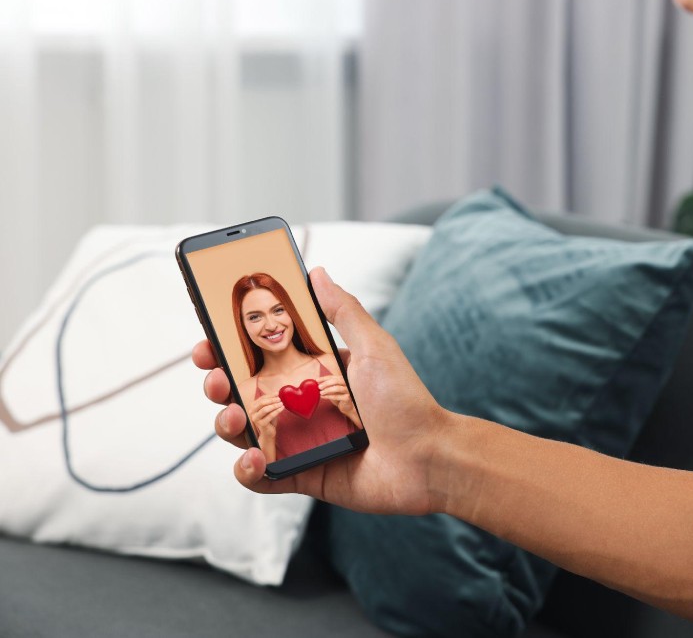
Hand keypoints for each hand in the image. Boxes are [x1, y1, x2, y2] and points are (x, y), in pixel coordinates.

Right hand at [194, 267, 453, 515]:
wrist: (429, 458)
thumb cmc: (405, 401)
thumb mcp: (374, 347)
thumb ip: (343, 311)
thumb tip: (316, 271)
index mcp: (315, 371)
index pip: (261, 356)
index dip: (230, 347)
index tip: (209, 335)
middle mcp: (301, 404)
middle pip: (242, 392)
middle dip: (218, 381)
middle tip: (217, 376)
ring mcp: (299, 441)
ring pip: (243, 432)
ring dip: (225, 423)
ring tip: (233, 417)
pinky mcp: (302, 475)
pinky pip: (260, 475)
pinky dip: (247, 469)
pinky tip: (254, 457)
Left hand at [317, 374, 351, 411]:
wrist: (347, 406)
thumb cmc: (339, 396)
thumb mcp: (333, 389)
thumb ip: (328, 385)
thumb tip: (317, 382)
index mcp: (343, 380)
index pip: (333, 377)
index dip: (324, 378)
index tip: (317, 380)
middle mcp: (348, 384)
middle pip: (336, 381)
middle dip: (326, 383)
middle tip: (319, 387)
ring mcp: (349, 390)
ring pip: (337, 388)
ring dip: (327, 390)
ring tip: (321, 392)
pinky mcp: (348, 398)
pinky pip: (336, 396)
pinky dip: (328, 396)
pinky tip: (323, 397)